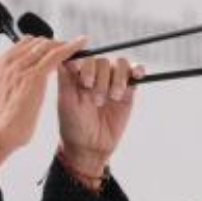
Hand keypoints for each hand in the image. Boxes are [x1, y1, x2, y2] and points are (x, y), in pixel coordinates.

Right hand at [0, 36, 88, 157]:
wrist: (0, 134)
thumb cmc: (3, 123)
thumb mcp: (4, 96)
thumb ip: (12, 84)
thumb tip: (22, 87)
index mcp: (0, 65)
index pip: (24, 44)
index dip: (42, 46)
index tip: (53, 50)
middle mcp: (9, 61)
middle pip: (37, 42)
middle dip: (54, 44)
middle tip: (69, 49)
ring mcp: (21, 66)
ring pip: (48, 45)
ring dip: (64, 45)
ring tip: (79, 46)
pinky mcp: (35, 75)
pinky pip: (57, 54)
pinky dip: (71, 47)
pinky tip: (82, 44)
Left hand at [57, 52, 141, 171]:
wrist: (90, 146)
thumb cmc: (73, 124)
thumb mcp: (66, 101)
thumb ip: (66, 77)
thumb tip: (65, 54)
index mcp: (76, 74)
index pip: (83, 57)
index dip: (86, 66)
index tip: (85, 82)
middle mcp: (94, 74)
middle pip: (102, 61)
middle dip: (101, 79)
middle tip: (97, 100)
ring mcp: (111, 81)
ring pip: (119, 64)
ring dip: (117, 79)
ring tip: (113, 97)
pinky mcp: (128, 90)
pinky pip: (135, 72)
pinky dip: (137, 70)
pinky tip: (136, 75)